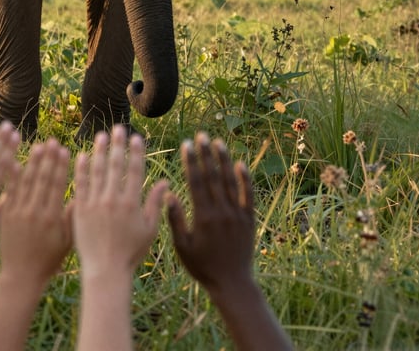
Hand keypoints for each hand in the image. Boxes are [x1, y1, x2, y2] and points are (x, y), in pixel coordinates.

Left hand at [0, 137, 71, 286]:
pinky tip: (13, 160)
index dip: (60, 166)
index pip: (56, 185)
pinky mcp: (5, 216)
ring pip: (25, 182)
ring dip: (32, 162)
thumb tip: (82, 193)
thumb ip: (73, 217)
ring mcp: (18, 213)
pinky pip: (8, 192)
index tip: (63, 149)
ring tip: (37, 145)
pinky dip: (11, 175)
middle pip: (41, 179)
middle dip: (47, 158)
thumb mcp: (68, 241)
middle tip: (51, 141)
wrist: (21, 277)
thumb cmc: (49, 260)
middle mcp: (34, 212)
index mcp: (51, 217)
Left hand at [73, 126, 167, 279]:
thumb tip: (165, 182)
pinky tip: (82, 155)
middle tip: (118, 127)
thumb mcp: (149, 229)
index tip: (137, 137)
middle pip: (115, 166)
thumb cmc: (130, 253)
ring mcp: (95, 204)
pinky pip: (80, 184)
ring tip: (101, 135)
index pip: (134, 171)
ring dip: (99, 151)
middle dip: (118, 145)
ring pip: (97, 171)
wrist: (105, 271)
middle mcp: (113, 200)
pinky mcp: (80, 210)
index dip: (136, 152)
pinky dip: (81, 169)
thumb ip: (156, 204)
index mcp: (132, 203)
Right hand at [167, 133, 254, 293]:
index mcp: (203, 217)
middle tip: (201, 135)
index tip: (186, 144)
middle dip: (206, 154)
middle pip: (213, 177)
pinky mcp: (249, 219)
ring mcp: (237, 214)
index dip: (191, 161)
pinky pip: (248, 195)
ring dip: (224, 160)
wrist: (232, 282)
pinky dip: (245, 178)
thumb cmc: (202, 266)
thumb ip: (175, 220)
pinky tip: (240, 163)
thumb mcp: (182, 247)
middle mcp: (221, 211)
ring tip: (218, 142)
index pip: (196, 182)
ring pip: (230, 181)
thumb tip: (169, 194)